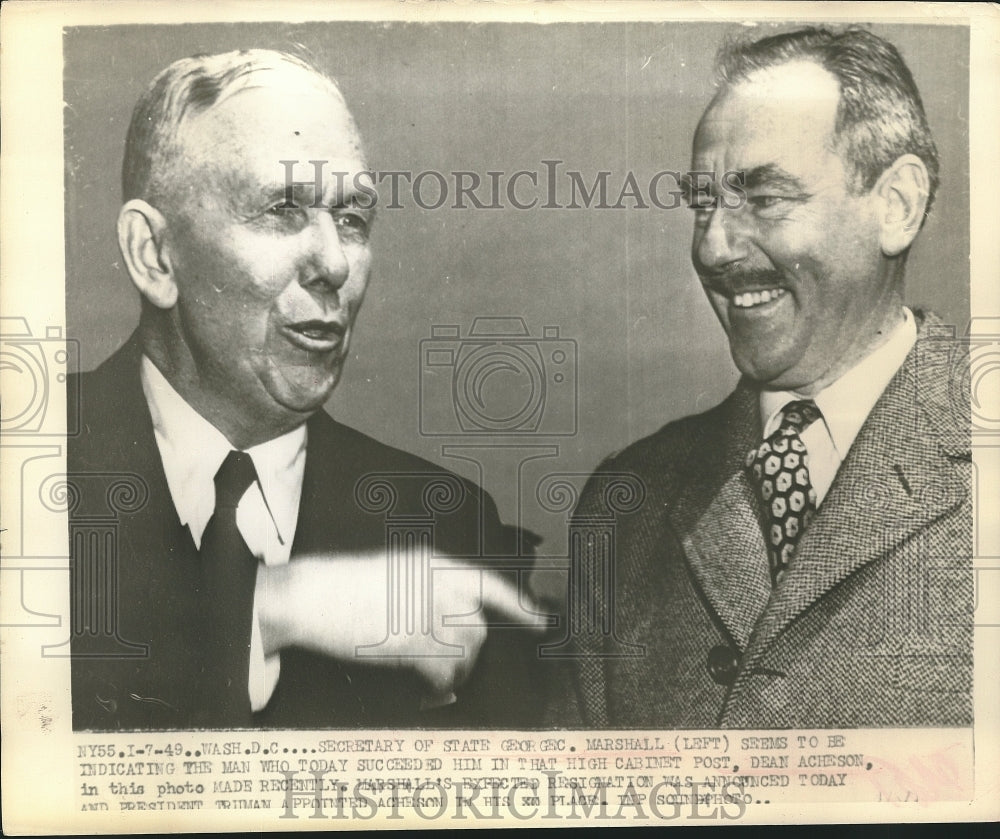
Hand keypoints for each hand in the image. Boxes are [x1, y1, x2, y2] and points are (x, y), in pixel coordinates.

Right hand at [257, 552, 545, 695]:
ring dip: (455, 674)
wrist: (309, 594)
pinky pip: (444, 675)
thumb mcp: (394, 573)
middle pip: (479, 629)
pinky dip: (438, 691)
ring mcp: (428, 613)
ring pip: (466, 654)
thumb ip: (428, 591)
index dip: (520, 606)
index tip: (541, 622)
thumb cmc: (342, 587)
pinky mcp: (413, 643)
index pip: (490, 585)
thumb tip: (455, 624)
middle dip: (469, 655)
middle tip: (449, 670)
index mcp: (435, 563)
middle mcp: (440, 585)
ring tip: (434, 682)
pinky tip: (425, 694)